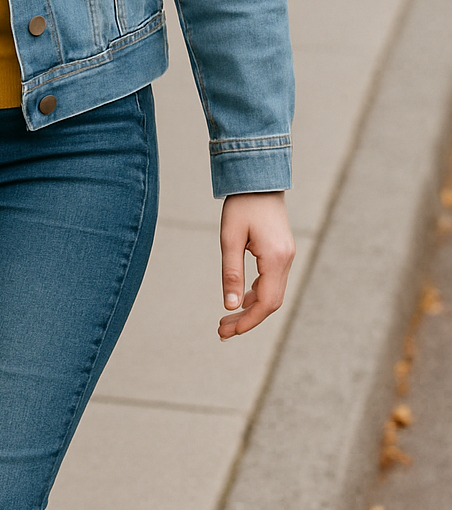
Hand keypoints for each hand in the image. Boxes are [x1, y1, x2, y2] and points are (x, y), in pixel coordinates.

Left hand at [218, 190, 294, 339]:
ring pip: (272, 294)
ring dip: (251, 308)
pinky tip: (241, 298)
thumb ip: (231, 273)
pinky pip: (272, 281)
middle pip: (270, 303)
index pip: (265, 303)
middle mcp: (286, 260)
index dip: (247, 321)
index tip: (227, 331)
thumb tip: (230, 306)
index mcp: (275, 259)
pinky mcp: (282, 252)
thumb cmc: (242, 204)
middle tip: (222, 330)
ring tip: (227, 319)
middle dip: (247, 319)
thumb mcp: (230, 238)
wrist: (259, 177)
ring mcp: (287, 256)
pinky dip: (257, 294)